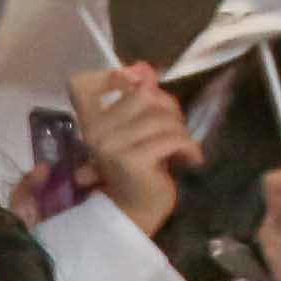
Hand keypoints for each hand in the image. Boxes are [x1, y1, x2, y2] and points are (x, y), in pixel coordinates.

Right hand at [69, 61, 193, 233]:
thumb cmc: (137, 171)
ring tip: (181, 148)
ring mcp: (113, 146)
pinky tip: (190, 159)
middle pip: (144, 96)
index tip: (142, 83)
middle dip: (168, 110)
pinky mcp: (134, 160)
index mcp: (91, 123)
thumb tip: (144, 67)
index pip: (90, 85)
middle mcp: (97, 132)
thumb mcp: (136, 129)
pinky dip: (188, 147)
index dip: (121, 77)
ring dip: (180, 132)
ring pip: (162, 117)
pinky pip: (172, 138)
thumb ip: (138, 98)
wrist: (134, 213)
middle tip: (175, 131)